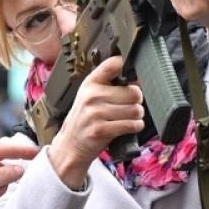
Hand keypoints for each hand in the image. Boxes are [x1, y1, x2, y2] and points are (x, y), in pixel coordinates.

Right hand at [50, 56, 144, 188]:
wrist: (70, 144)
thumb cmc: (85, 119)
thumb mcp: (91, 95)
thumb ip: (110, 84)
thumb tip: (138, 79)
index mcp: (90, 83)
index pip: (113, 65)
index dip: (128, 67)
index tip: (132, 74)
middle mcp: (92, 96)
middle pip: (134, 92)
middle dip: (137, 101)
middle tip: (130, 106)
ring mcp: (95, 113)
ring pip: (135, 110)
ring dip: (137, 116)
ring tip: (129, 118)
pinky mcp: (101, 130)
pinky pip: (131, 125)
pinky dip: (135, 126)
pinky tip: (129, 127)